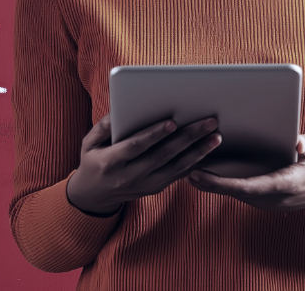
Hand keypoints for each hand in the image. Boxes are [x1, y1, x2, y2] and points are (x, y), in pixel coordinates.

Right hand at [65, 113, 221, 215]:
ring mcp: (145, 185)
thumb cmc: (92, 161)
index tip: (173, 122)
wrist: (94, 196)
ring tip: (216, 136)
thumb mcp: (88, 143)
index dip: (154, 135)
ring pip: (176, 167)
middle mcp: (130, 176)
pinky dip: (194, 162)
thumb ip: (104, 126)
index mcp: (111, 162)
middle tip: (208, 122)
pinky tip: (208, 150)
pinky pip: (178, 175)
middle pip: (163, 156)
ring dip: (198, 152)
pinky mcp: (155, 188)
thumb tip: (121, 107)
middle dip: (188, 138)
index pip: (136, 147)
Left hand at [187, 134, 304, 211]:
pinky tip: (208, 174)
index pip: (250, 186)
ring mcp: (273, 204)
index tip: (199, 175)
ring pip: (238, 195)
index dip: (222, 183)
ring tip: (188, 171)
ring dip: (214, 185)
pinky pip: (244, 194)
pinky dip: (225, 185)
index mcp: (289, 184)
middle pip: (237, 193)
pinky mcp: (269, 202)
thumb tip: (297, 144)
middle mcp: (277, 199)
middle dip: (210, 183)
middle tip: (182, 171)